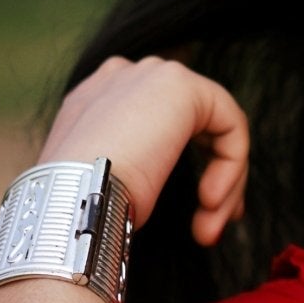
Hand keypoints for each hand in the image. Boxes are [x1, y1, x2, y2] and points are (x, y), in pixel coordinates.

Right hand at [38, 56, 248, 245]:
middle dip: (217, 176)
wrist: (73, 202)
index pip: (158, 121)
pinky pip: (230, 125)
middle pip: (192, 122)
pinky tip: (210, 201)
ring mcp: (149, 75)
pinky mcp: (180, 84)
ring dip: (224, 182)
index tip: (201, 215)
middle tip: (213, 225)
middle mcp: (121, 79)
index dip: (188, 165)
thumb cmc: (82, 212)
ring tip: (208, 227)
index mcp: (94, 103)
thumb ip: (132, 172)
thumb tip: (150, 189)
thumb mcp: (105, 190)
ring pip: (216, 127)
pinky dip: (231, 167)